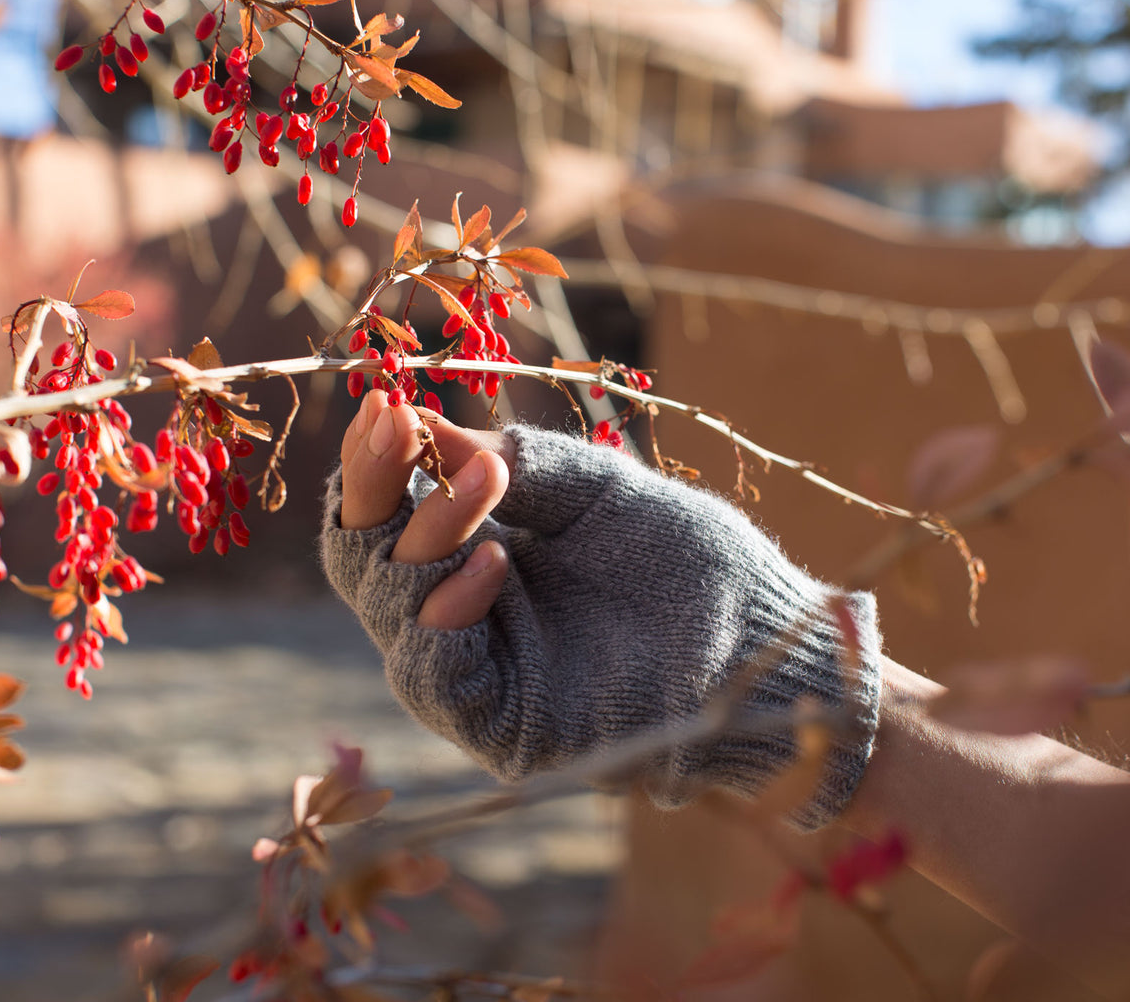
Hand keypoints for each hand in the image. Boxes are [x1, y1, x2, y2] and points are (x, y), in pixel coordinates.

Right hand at [321, 389, 881, 824]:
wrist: (763, 634)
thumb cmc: (692, 561)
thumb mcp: (598, 491)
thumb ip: (517, 464)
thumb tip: (419, 423)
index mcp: (478, 553)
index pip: (389, 515)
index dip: (376, 463)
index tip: (383, 404)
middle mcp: (463, 614)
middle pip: (366, 561)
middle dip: (376, 489)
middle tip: (399, 427)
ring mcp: (478, 673)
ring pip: (390, 612)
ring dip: (423, 535)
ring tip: (486, 481)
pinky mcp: (502, 726)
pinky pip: (435, 674)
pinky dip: (446, 611)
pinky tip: (491, 560)